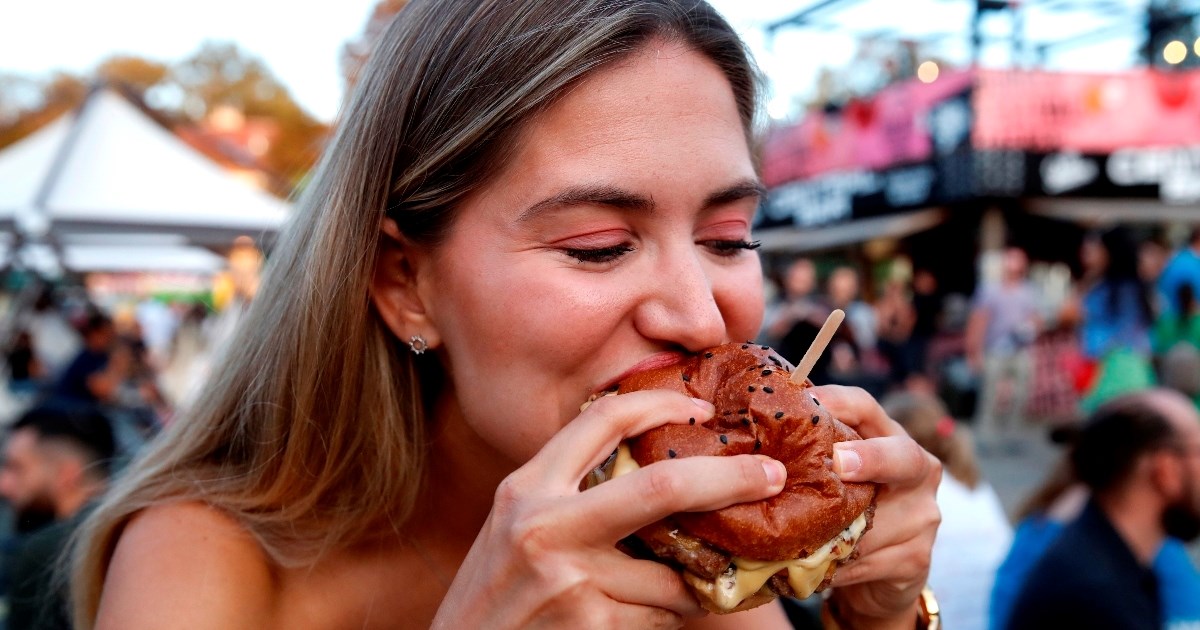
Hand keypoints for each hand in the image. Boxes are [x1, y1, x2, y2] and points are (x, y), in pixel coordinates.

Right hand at [432, 391, 787, 629]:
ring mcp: (572, 580)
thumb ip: (570, 493)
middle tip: (771, 474)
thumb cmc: (494, 593)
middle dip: (730, 478)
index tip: (702, 410)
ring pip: (673, 573)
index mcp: (527, 488)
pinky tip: (641, 617)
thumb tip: (659, 468)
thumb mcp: (515, 526)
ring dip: (691, 580)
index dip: (661, 404)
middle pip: (663, 486)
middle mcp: (547, 526)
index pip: (601, 420)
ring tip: (675, 582)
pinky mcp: (593, 627)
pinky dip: (668, 616)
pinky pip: (662, 616)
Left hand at [816, 385, 941, 629]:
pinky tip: (807, 564)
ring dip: (833, 527)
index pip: (866, 408)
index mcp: (890, 438)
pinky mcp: (916, 560)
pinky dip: (834, 563)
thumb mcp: (831, 477)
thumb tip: (745, 442)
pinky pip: (868, 561)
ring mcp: (922, 518)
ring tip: (794, 529)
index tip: (807, 405)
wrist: (879, 577)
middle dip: (871, 458)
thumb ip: (807, 457)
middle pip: (902, 455)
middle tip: (839, 463)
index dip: (837, 402)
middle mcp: (918, 472)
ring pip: (878, 519)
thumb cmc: (846, 512)